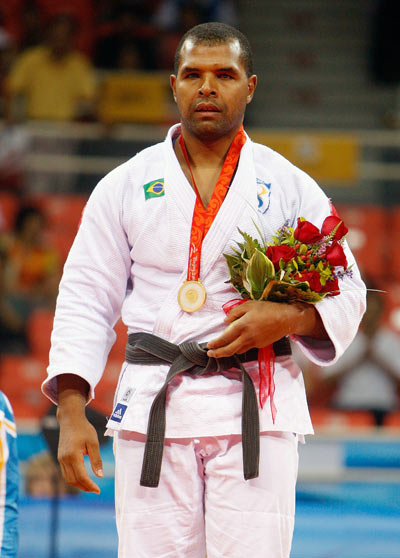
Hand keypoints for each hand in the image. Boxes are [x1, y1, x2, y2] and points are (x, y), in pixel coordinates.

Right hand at [57, 375, 102, 493]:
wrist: (70, 419)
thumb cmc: (84, 429)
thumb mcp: (93, 443)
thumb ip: (96, 460)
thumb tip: (100, 476)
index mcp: (73, 456)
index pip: (81, 476)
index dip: (90, 485)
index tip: (98, 490)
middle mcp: (64, 459)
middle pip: (73, 480)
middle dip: (84, 487)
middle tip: (95, 490)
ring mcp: (60, 459)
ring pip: (68, 479)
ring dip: (78, 485)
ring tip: (90, 486)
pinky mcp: (60, 458)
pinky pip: (65, 473)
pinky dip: (73, 479)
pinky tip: (82, 478)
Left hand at [207, 299, 322, 357]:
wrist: (286, 319)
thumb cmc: (268, 309)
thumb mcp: (249, 305)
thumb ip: (235, 312)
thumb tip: (225, 320)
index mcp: (242, 325)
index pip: (225, 338)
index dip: (215, 343)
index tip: (208, 345)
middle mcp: (247, 336)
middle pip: (229, 350)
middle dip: (217, 353)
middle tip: (210, 354)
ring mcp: (254, 342)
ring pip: (237, 351)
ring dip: (227, 352)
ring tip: (220, 352)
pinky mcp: (260, 345)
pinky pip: (246, 348)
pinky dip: (239, 348)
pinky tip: (235, 345)